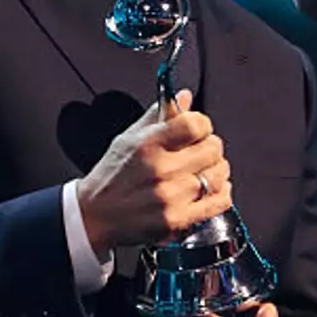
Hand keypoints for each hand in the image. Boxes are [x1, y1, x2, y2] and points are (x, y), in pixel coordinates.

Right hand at [75, 90, 232, 255]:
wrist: (95, 217)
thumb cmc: (111, 177)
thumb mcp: (129, 138)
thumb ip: (159, 115)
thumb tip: (185, 96)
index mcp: (148, 144)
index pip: (195, 124)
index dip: (203, 124)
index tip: (198, 129)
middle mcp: (160, 170)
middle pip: (212, 149)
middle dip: (211, 147)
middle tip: (202, 151)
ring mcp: (170, 197)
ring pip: (218, 174)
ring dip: (218, 170)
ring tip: (205, 171)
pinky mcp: (177, 219)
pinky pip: (218, 201)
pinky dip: (222, 192)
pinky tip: (211, 189)